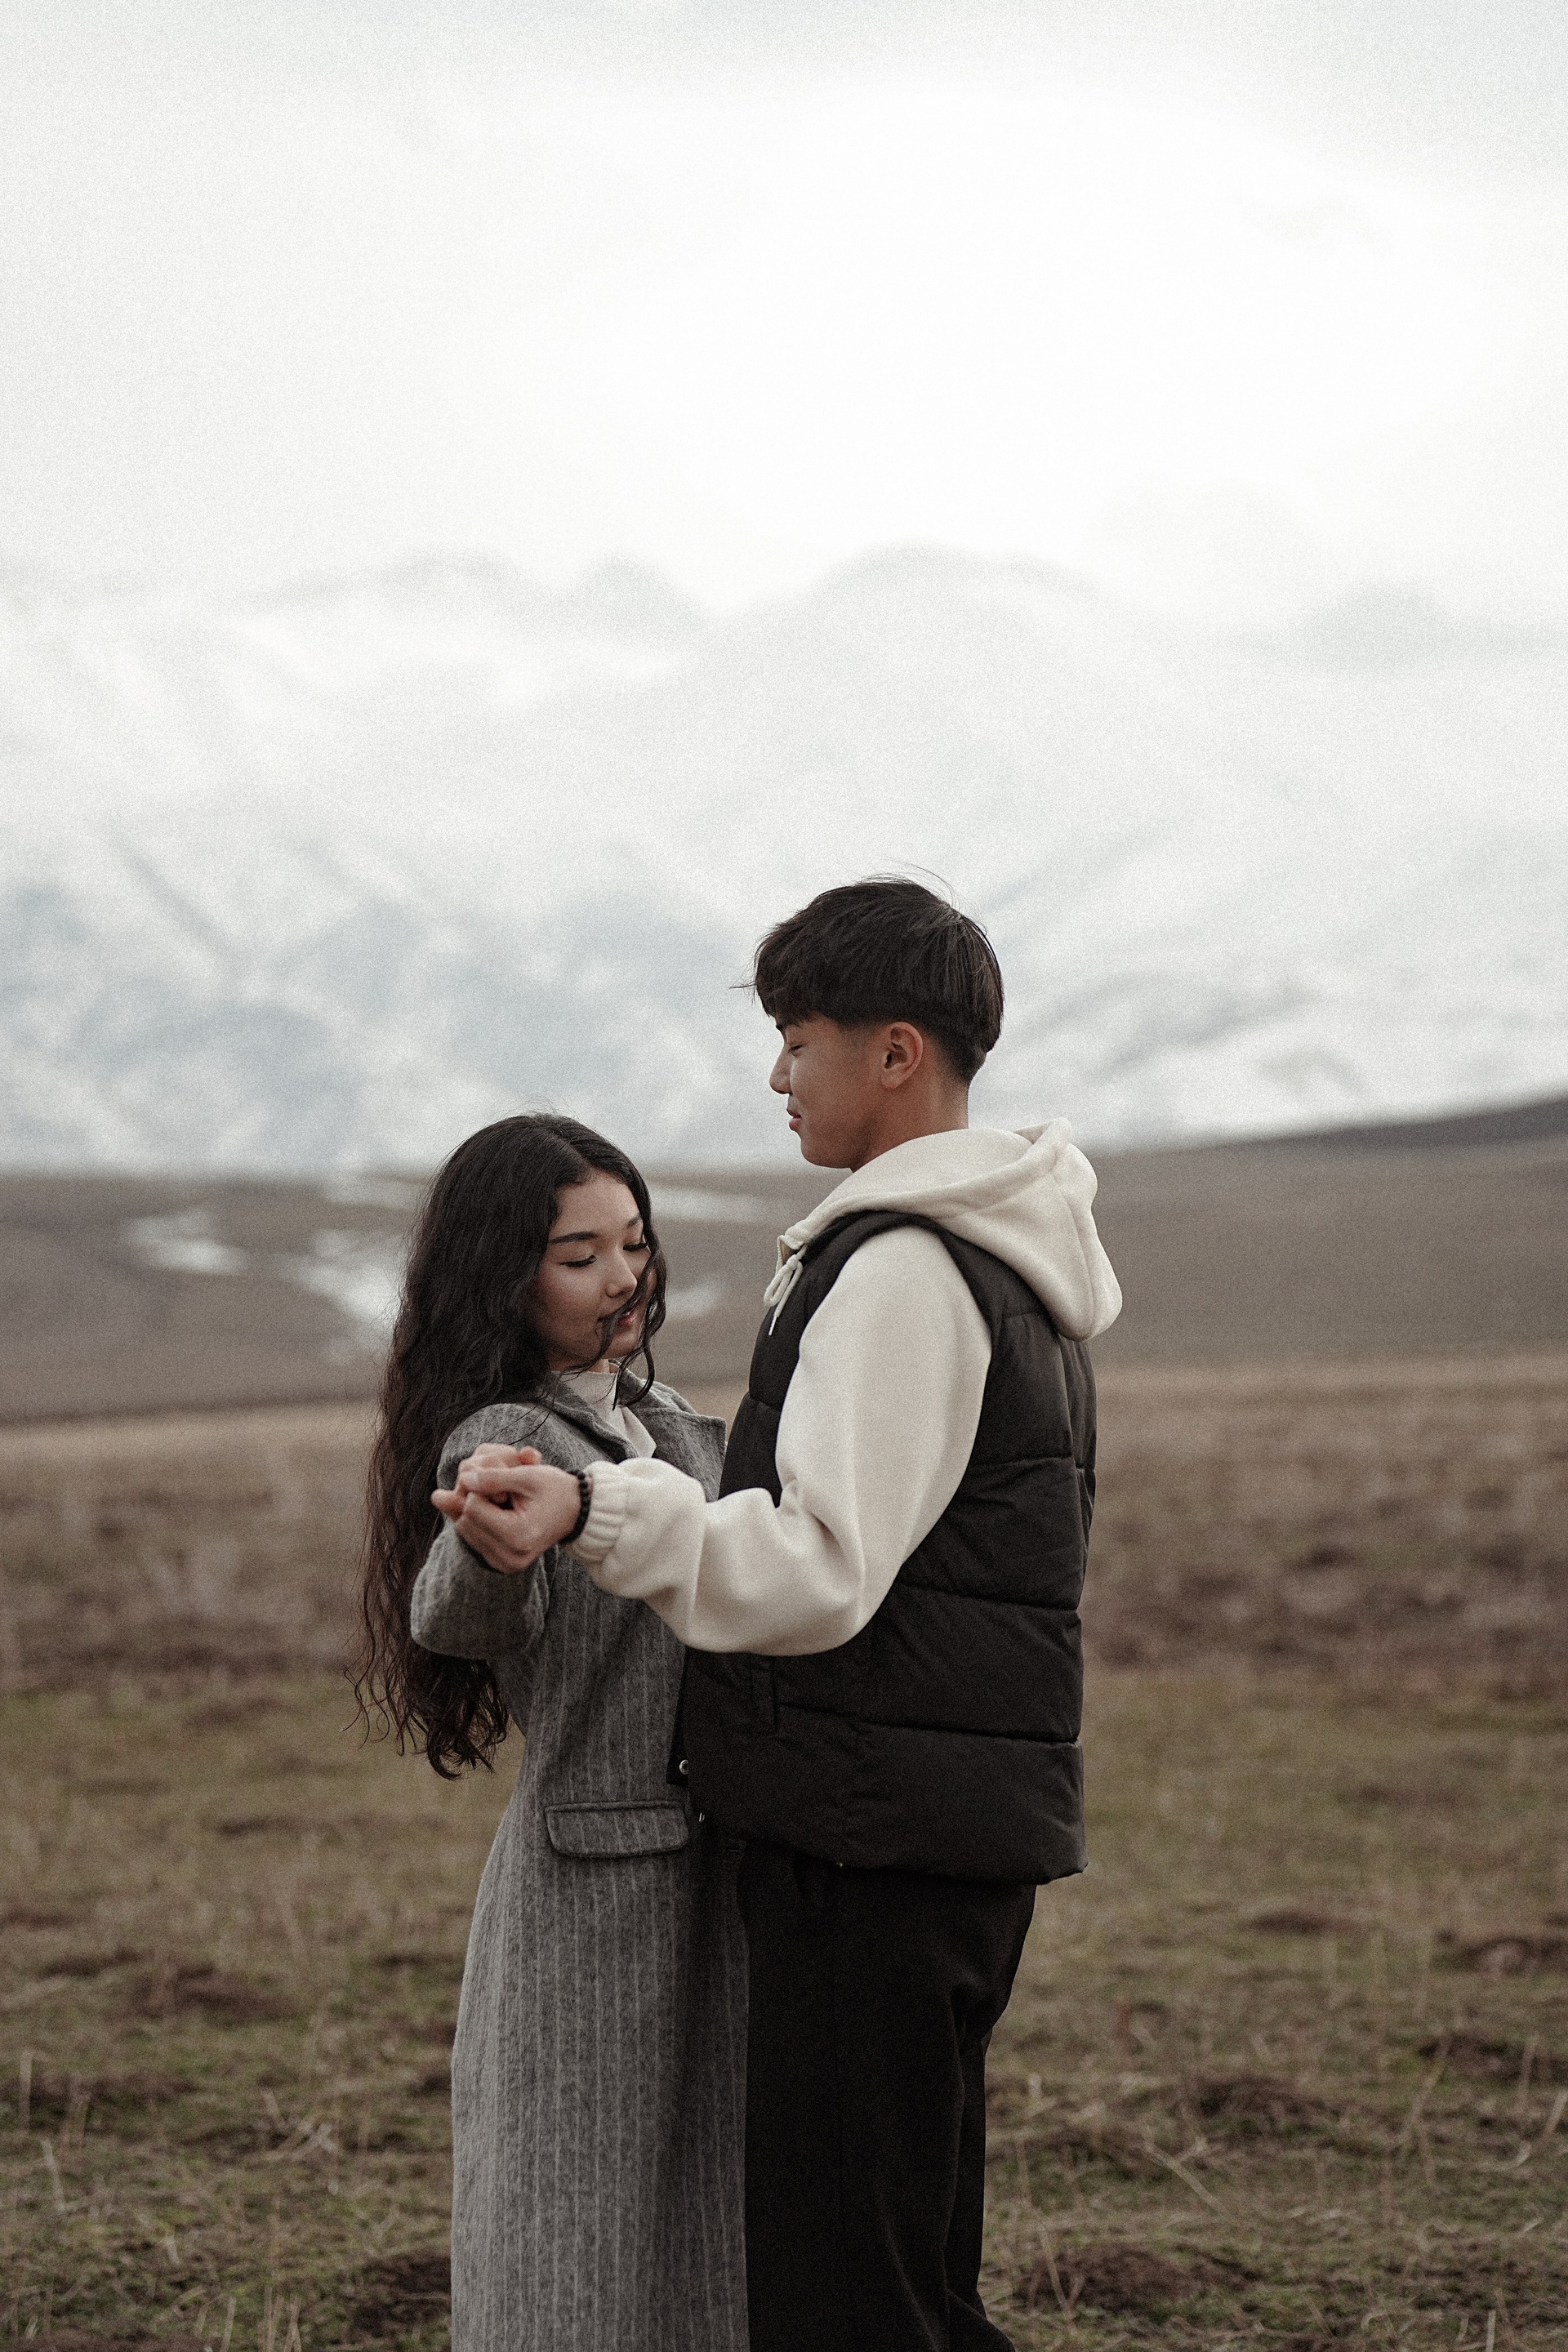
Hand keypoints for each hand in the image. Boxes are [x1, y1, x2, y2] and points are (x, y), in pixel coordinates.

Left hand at [431, 1447, 583, 1575]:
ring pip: (465, 1531)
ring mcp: (507, 1564)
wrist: (576, 1512)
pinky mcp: (503, 1566)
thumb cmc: (554, 1489)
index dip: (482, 1488)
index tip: (502, 1484)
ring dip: (475, 1513)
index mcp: (518, 1534)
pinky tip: (499, 1517)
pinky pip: (473, 1541)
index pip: (472, 1507)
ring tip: (502, 1505)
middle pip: (465, 1521)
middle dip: (476, 1501)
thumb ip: (494, 1477)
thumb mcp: (527, 1475)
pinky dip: (479, 1525)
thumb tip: (465, 1479)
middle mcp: (511, 1556)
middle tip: (502, 1493)